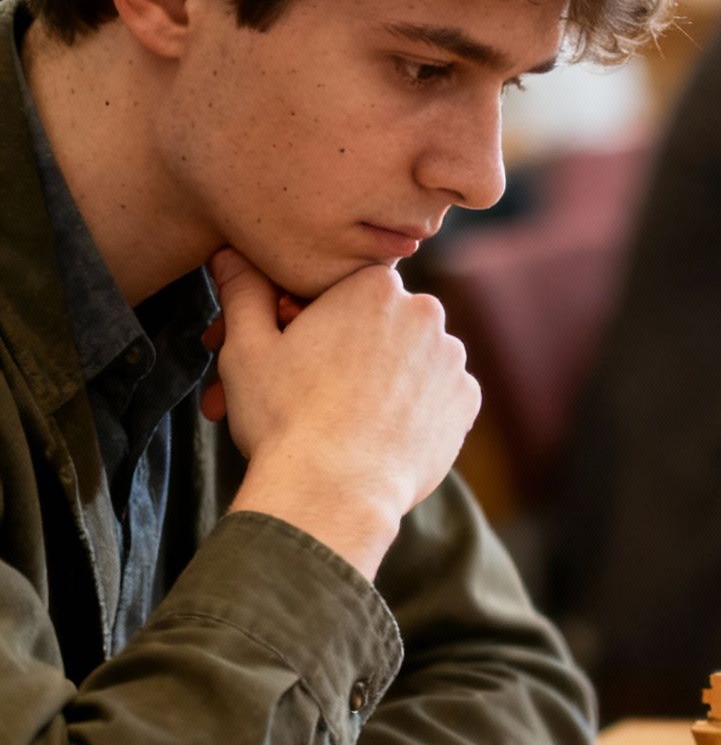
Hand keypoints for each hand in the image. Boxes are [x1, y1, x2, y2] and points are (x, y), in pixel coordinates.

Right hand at [209, 248, 479, 578]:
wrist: (335, 491)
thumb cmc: (285, 416)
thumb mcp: (247, 347)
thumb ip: (245, 291)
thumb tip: (231, 253)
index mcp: (374, 286)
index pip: (339, 291)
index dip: (303, 319)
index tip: (279, 349)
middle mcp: (425, 314)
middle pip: (374, 326)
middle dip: (335, 349)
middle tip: (296, 389)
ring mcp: (452, 360)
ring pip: (404, 359)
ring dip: (374, 376)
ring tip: (331, 414)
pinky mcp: (466, 403)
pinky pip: (432, 393)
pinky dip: (407, 405)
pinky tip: (373, 429)